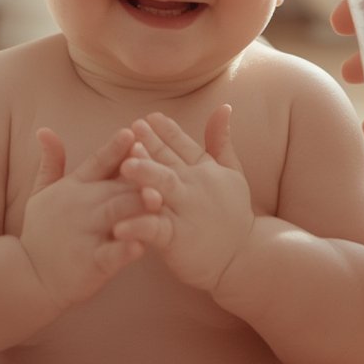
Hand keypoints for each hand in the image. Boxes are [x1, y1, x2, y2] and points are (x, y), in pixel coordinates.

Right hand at [19, 126, 151, 310]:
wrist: (29, 275)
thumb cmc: (42, 230)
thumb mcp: (41, 191)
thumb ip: (51, 161)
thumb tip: (45, 129)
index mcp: (74, 187)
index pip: (98, 162)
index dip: (115, 147)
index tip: (133, 131)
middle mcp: (81, 207)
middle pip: (114, 185)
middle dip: (137, 176)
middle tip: (160, 164)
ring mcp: (85, 235)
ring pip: (116, 215)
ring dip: (136, 206)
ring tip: (157, 199)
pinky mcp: (91, 263)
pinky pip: (111, 254)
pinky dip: (125, 250)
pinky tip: (141, 246)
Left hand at [114, 108, 254, 293]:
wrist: (244, 257)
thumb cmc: (233, 214)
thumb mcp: (231, 173)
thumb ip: (221, 141)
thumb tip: (223, 106)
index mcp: (203, 170)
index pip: (182, 144)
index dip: (166, 130)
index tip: (149, 116)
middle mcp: (194, 187)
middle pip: (169, 162)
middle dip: (151, 145)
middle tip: (132, 130)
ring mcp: (185, 212)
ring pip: (163, 189)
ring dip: (145, 175)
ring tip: (125, 166)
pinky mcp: (177, 239)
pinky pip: (154, 229)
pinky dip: (138, 227)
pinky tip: (119, 226)